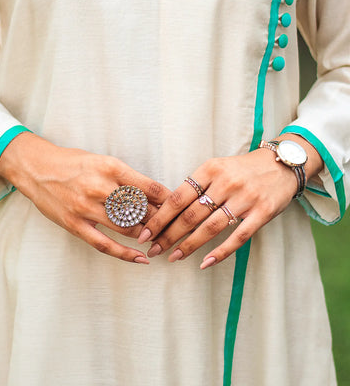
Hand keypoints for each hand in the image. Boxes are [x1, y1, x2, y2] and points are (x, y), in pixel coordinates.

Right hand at [0, 132, 170, 263]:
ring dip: (147, 236)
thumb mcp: (103, 161)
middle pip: (142, 210)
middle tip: (175, 228)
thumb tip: (155, 194)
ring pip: (127, 228)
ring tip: (160, 241)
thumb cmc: (73, 162)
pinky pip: (105, 245)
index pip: (150, 188)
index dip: (169, 201)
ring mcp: (87, 208)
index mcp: (111, 167)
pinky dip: (125, 254)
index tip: (180, 208)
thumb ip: (127, 178)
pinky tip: (140, 259)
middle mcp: (100, 187)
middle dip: (161, 221)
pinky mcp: (75, 225)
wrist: (37, 168)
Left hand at [137, 148, 298, 267]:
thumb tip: (166, 209)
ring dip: (189, 245)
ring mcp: (245, 198)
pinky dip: (220, 252)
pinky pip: (238, 236)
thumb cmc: (242, 169)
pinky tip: (205, 263)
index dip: (160, 217)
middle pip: (191, 214)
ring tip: (173, 257)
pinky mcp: (262, 212)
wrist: (281, 164)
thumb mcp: (217, 167)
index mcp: (210, 169)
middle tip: (153, 249)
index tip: (146, 232)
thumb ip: (197, 185)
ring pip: (210, 227)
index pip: (179, 196)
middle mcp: (226, 182)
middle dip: (168, 234)